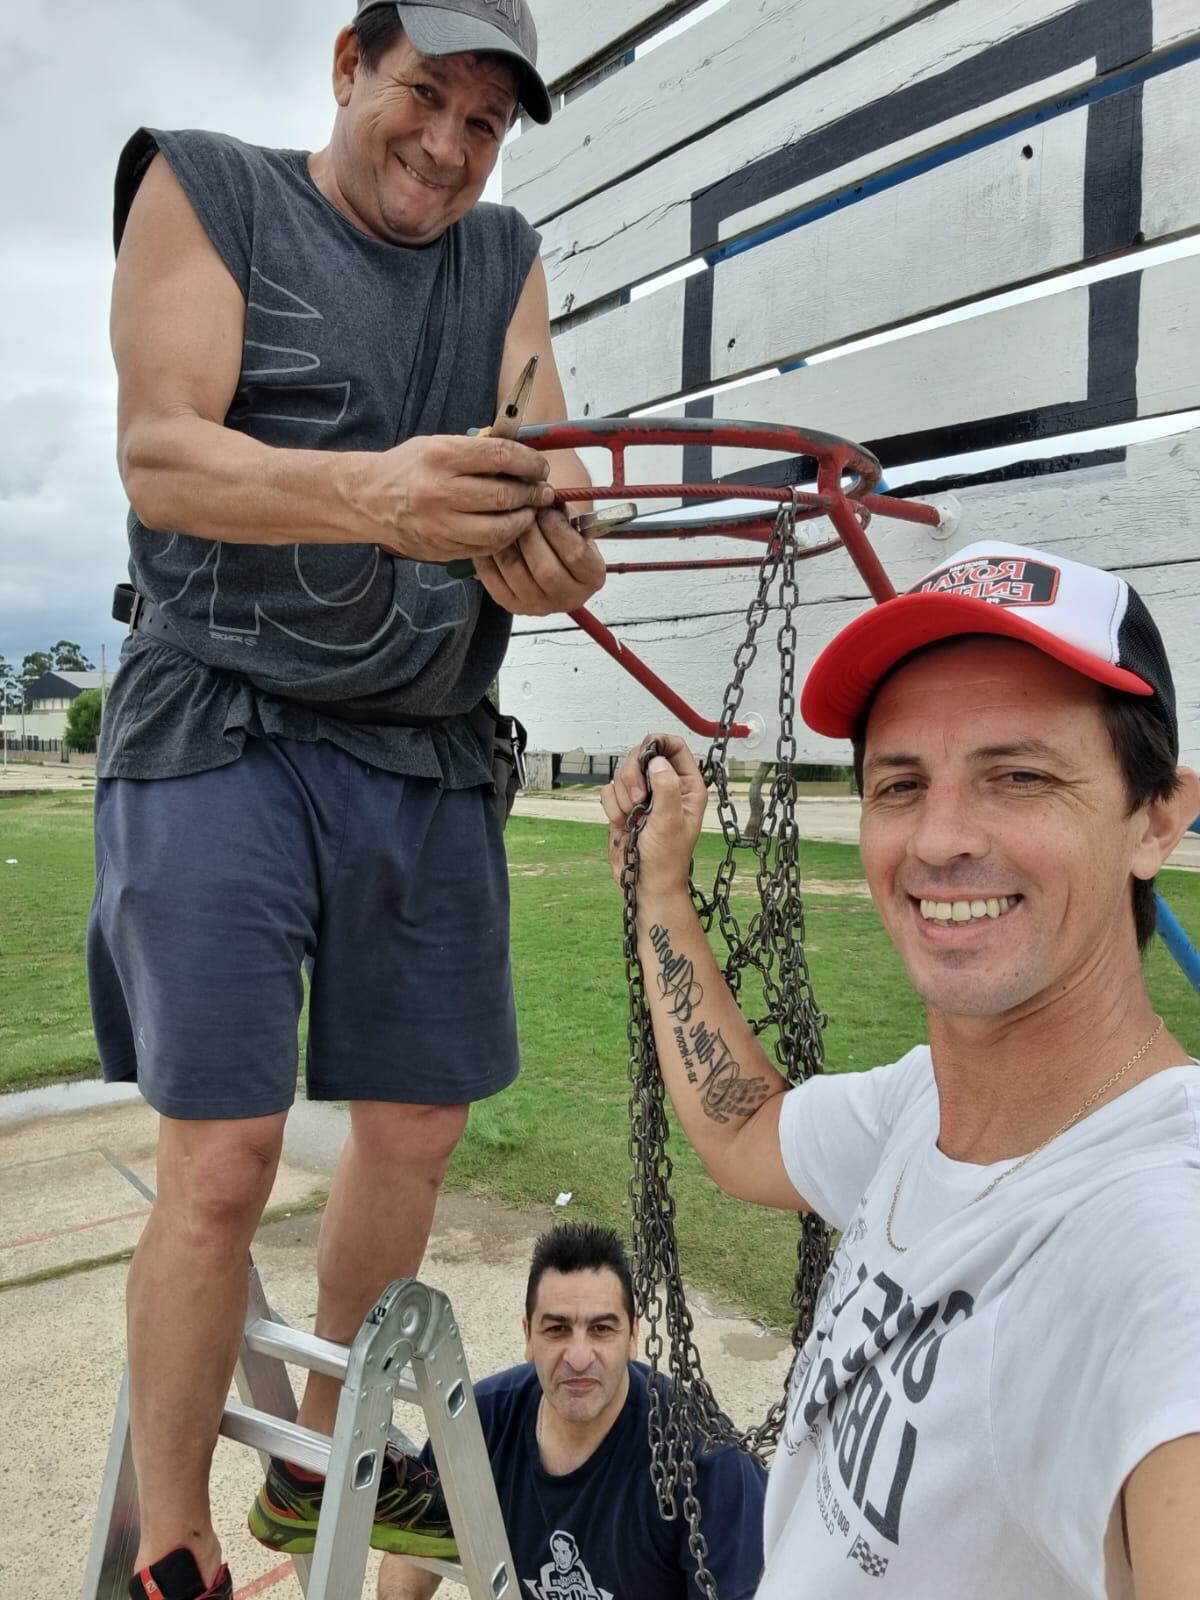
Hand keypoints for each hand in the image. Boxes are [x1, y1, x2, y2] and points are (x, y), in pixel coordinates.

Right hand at [369, 434, 555, 562]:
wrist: (369, 498)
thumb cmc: (410, 467)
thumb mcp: (438, 444)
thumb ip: (477, 450)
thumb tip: (524, 455)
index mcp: (441, 456)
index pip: (500, 456)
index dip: (529, 463)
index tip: (541, 467)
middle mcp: (438, 491)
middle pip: (503, 495)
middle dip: (532, 494)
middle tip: (543, 493)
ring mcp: (439, 524)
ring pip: (499, 529)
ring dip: (523, 521)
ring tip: (530, 512)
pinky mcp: (440, 548)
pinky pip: (484, 548)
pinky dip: (503, 539)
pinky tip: (509, 528)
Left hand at [472, 506, 606, 615]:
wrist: (552, 560)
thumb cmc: (564, 538)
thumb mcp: (574, 525)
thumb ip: (564, 514)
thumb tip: (543, 496)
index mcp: (592, 578)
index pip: (575, 554)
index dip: (557, 527)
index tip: (546, 508)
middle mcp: (569, 598)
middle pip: (546, 570)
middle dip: (530, 535)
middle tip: (522, 513)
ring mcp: (539, 606)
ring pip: (516, 573)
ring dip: (506, 542)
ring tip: (504, 521)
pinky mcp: (512, 606)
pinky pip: (493, 579)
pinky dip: (488, 555)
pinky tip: (490, 537)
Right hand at [601, 735, 707, 899]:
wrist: (646, 884)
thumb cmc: (666, 858)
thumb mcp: (670, 821)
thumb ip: (666, 788)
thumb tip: (656, 761)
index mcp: (687, 786)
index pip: (674, 746)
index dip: (657, 744)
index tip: (644, 756)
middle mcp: (665, 786)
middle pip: (642, 755)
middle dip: (633, 775)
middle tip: (638, 800)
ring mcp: (643, 796)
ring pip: (622, 774)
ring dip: (622, 796)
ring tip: (633, 818)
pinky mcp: (624, 807)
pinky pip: (609, 791)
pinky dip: (612, 807)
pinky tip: (623, 824)